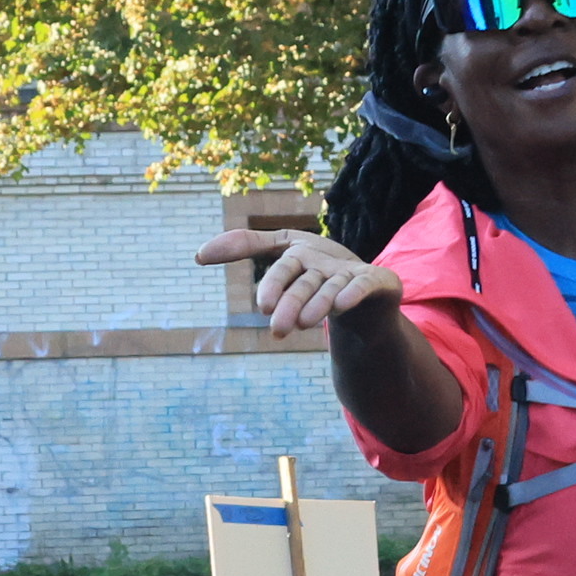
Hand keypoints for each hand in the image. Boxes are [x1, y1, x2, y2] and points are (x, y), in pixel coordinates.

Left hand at [196, 227, 400, 337]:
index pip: (282, 264)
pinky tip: (341, 306)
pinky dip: (352, 293)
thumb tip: (197, 254)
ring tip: (302, 325)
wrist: (367, 292)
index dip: (272, 283)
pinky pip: (363, 285)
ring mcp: (352, 271)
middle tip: (276, 329)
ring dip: (317, 305)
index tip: (260, 306)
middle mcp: (325, 259)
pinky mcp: (378, 281)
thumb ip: (246, 246)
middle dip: (290, 302)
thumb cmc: (318, 272)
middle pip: (304, 280)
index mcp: (301, 251)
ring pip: (330, 288)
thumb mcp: (284, 254)